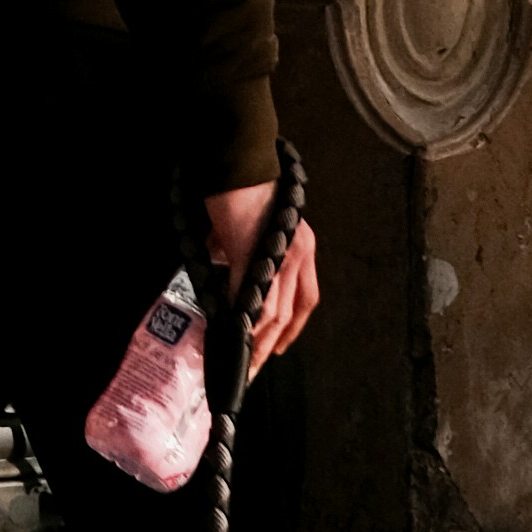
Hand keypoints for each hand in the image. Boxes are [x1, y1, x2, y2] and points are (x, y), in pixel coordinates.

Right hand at [205, 182, 318, 365]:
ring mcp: (278, 254)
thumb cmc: (243, 190)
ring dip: (257, 340)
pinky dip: (242, 318)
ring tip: (242, 361)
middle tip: (255, 368)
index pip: (305, 299)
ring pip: (273, 310)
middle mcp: (299, 252)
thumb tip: (226, 270)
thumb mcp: (255, 228)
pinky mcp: (253, 253)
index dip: (294, 329)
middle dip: (273, 344)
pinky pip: (250, 295)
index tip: (279, 349)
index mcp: (302, 246)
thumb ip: (247, 253)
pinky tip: (231, 333)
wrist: (236, 163)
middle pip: (290, 311)